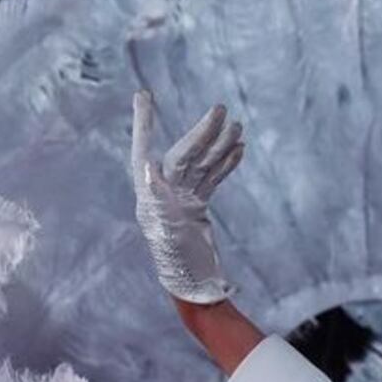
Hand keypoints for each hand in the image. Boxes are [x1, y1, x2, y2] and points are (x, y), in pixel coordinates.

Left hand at [130, 90, 244, 303]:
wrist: (194, 286)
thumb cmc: (176, 262)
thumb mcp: (165, 230)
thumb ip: (158, 197)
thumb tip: (149, 164)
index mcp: (150, 194)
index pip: (145, 150)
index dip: (144, 123)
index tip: (143, 95)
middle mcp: (164, 192)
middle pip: (184, 153)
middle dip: (202, 131)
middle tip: (220, 109)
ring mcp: (182, 198)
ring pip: (202, 163)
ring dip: (218, 144)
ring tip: (236, 125)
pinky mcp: (197, 206)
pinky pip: (212, 178)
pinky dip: (225, 163)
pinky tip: (237, 149)